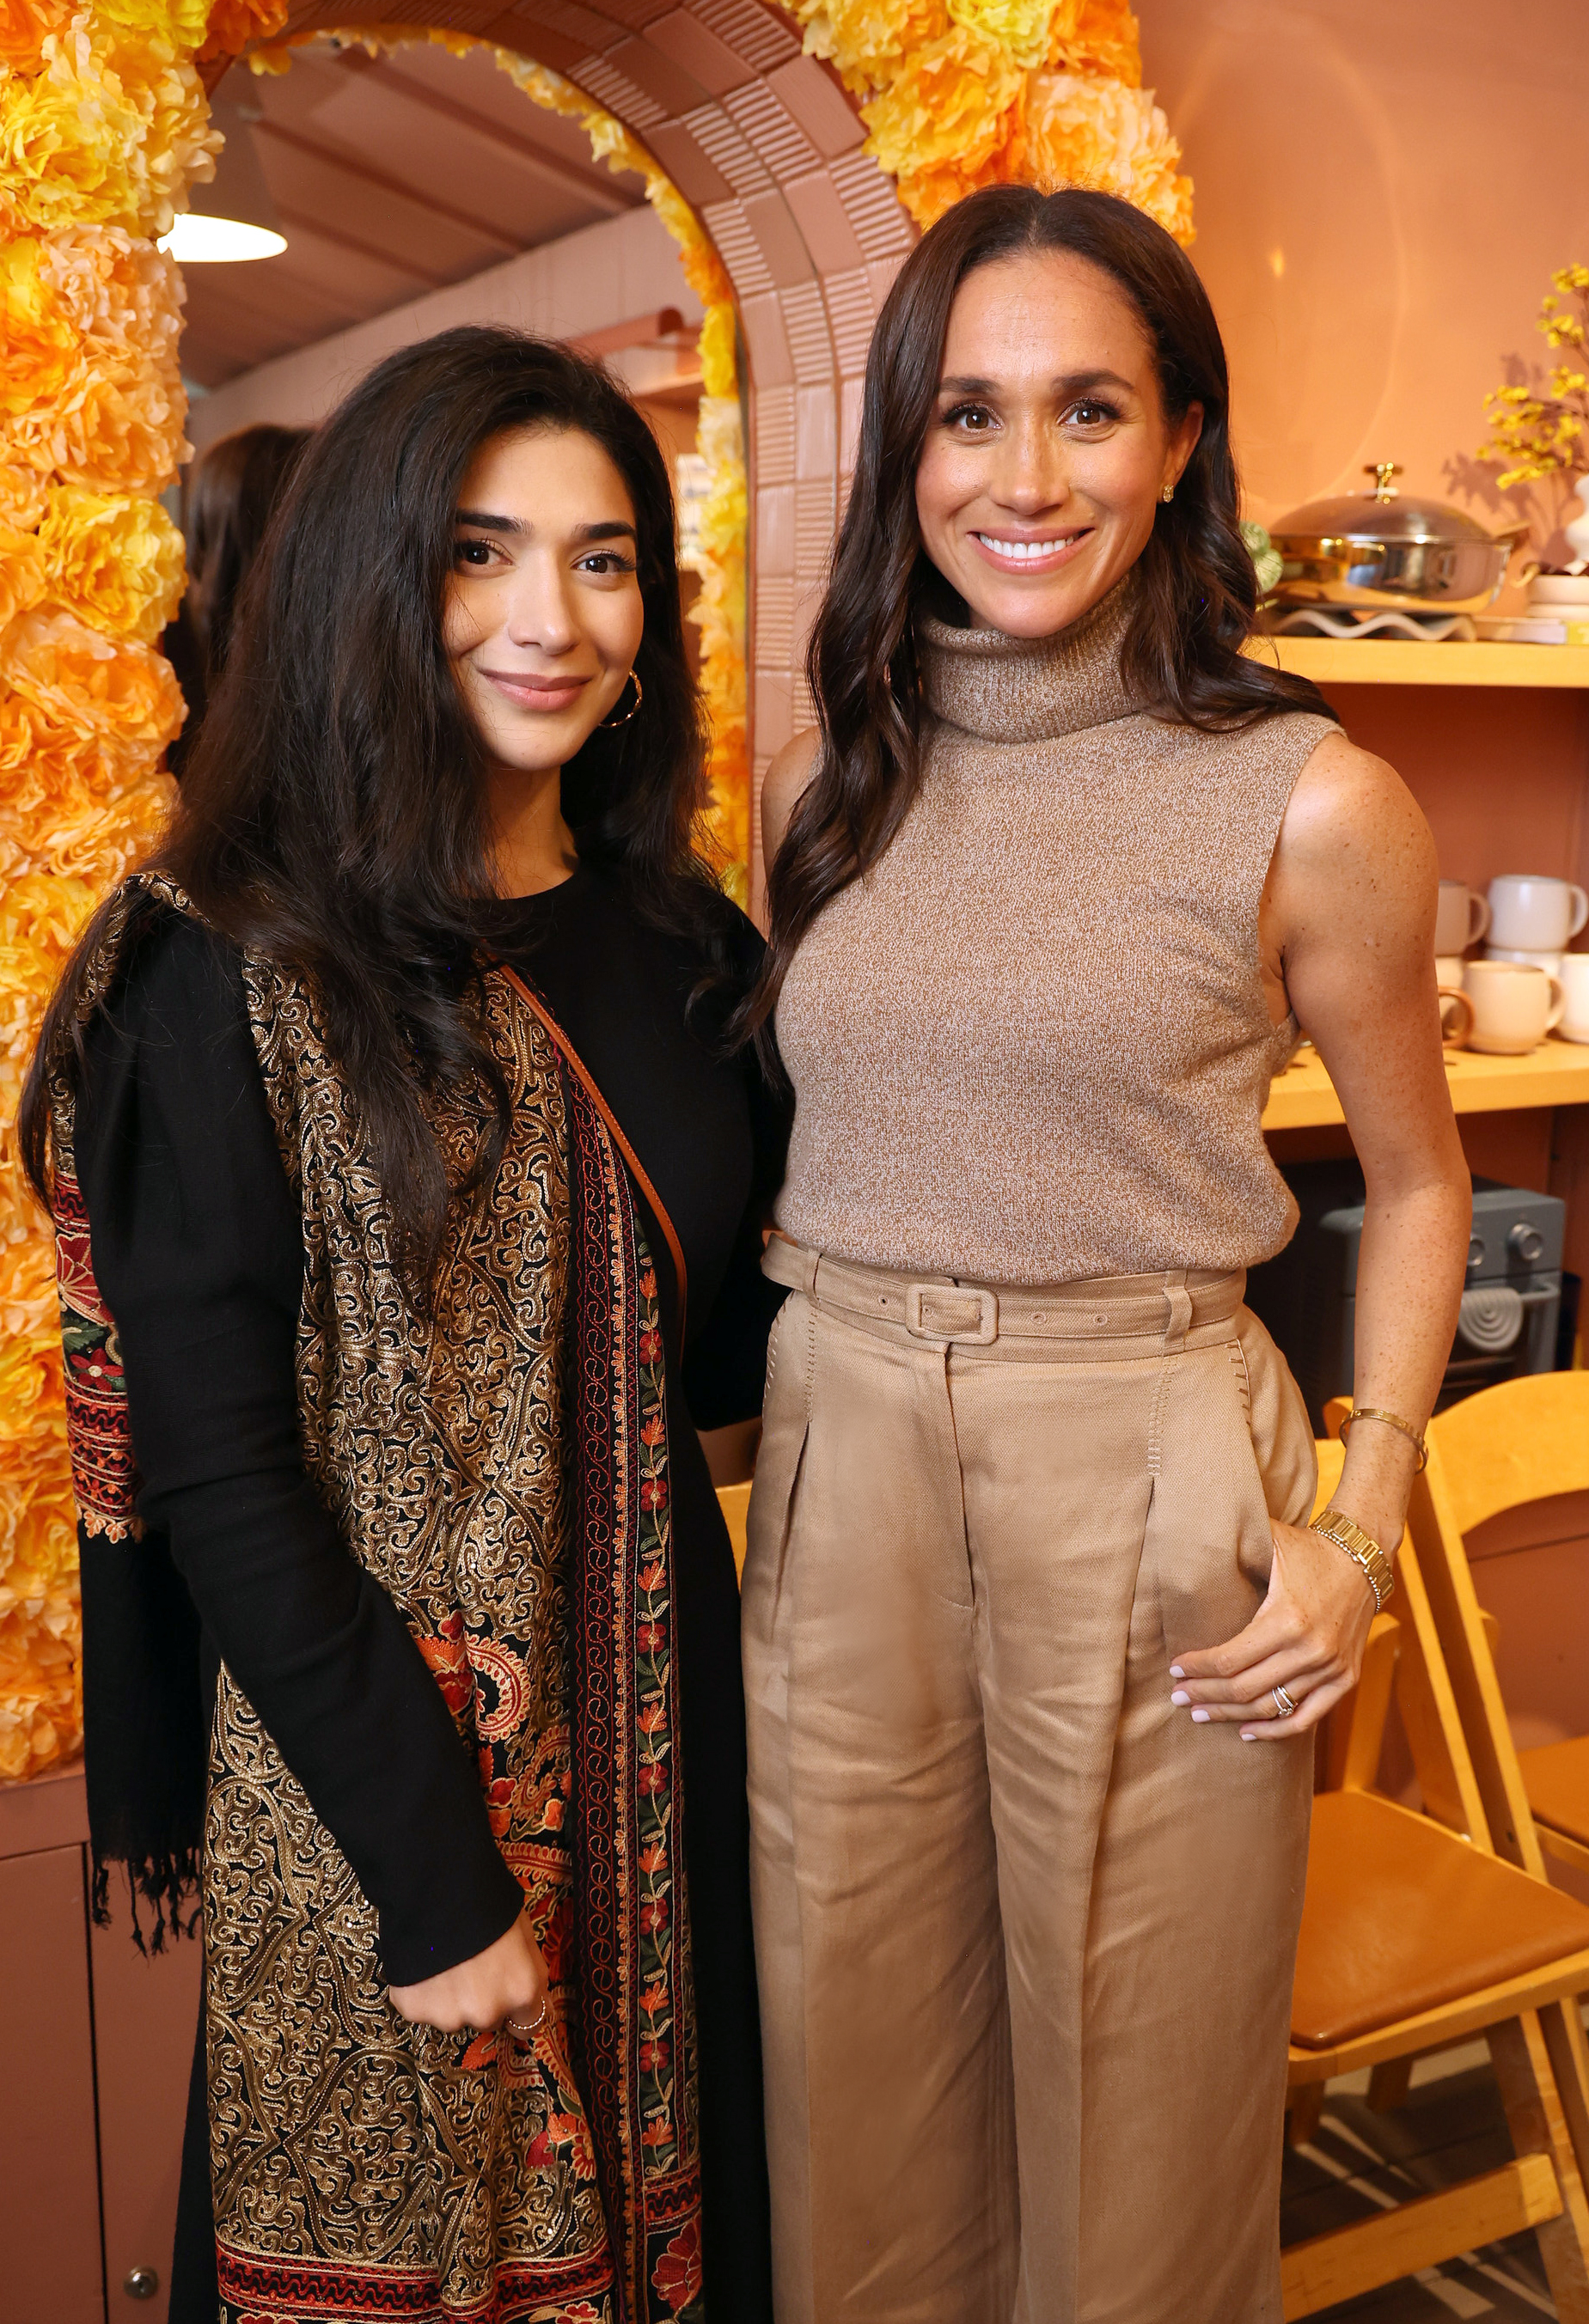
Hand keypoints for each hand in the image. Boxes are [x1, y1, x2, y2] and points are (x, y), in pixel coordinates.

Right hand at [389, 1907, 547, 2032]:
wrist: (432, 1885)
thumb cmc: (485, 1901)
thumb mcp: (523, 1931)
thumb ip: (532, 1971)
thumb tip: (540, 2003)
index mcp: (521, 1991)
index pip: (529, 2024)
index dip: (518, 2006)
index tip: (508, 1993)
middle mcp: (487, 2012)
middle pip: (489, 2019)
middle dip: (484, 1999)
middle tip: (472, 1965)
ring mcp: (448, 2016)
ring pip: (454, 2016)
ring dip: (452, 1998)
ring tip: (445, 1961)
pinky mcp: (414, 2011)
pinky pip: (423, 2008)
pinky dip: (424, 1993)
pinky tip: (423, 1964)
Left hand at [1167, 1518, 1377, 1741]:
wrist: (1363, 1557)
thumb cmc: (1307, 1549)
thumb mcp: (1269, 1540)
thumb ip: (1231, 1543)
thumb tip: (1184, 1541)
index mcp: (1286, 1619)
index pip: (1229, 1660)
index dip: (1197, 1669)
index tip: (1175, 1670)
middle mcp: (1310, 1650)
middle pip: (1244, 1689)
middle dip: (1205, 1695)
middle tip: (1178, 1697)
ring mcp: (1330, 1668)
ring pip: (1270, 1707)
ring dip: (1231, 1715)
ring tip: (1201, 1713)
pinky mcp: (1345, 1679)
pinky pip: (1306, 1718)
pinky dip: (1274, 1730)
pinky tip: (1246, 1731)